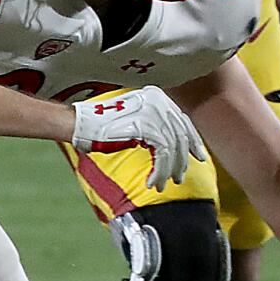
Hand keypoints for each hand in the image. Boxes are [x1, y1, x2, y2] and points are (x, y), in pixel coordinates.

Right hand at [71, 86, 205, 191]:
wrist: (81, 125)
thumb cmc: (103, 127)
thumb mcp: (135, 121)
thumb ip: (156, 126)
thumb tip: (177, 145)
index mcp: (157, 96)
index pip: (182, 120)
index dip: (193, 141)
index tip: (198, 157)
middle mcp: (158, 100)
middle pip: (180, 134)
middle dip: (182, 160)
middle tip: (179, 177)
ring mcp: (152, 111)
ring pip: (172, 147)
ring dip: (168, 170)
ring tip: (162, 183)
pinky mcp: (145, 125)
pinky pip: (161, 153)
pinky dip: (159, 170)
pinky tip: (152, 181)